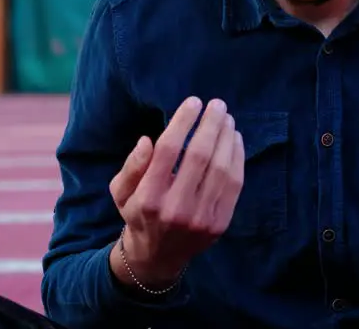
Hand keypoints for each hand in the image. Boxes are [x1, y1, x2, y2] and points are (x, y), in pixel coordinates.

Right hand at [107, 97, 243, 287]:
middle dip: (211, 124)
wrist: (158, 256)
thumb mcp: (121, 192)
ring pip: (221, 168)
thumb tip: (148, 140)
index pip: (169, 149)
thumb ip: (132, 166)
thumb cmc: (138, 213)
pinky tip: (234, 139)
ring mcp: (201, 218)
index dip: (183, 121)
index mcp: (148, 198)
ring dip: (227, 137)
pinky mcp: (220, 223)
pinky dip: (237, 157)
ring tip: (227, 118)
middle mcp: (175, 208)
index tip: (193, 102)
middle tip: (217, 104)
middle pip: (199, 155)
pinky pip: (234, 184)